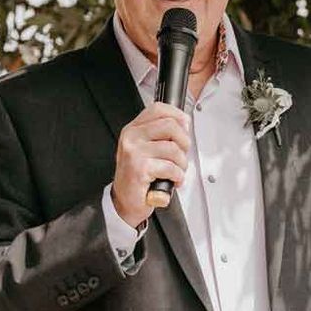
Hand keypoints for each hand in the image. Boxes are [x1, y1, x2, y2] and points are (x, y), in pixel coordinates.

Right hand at [112, 102, 190, 227]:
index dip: (177, 116)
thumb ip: (161, 134)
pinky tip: (173, 180)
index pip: (158, 109)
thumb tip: (184, 123)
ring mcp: (134, 152)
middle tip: (181, 155)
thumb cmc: (138, 176)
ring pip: (173, 148)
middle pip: (170, 125)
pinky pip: (171, 167)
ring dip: (182, 164)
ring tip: (176, 171)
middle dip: (184, 142)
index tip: (184, 127)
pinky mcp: (140, 168)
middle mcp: (131, 137)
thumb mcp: (146, 149)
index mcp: (133, 129)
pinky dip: (178, 176)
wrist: (125, 201)